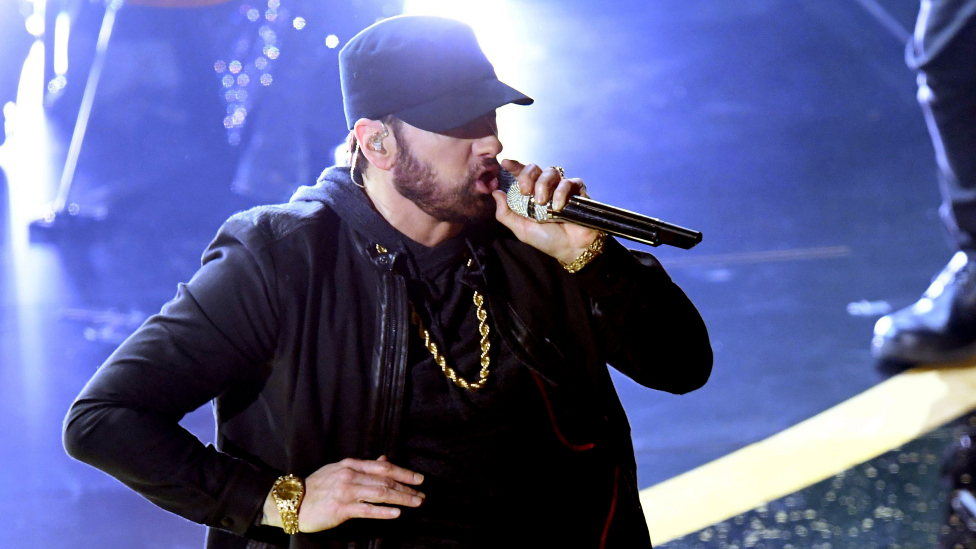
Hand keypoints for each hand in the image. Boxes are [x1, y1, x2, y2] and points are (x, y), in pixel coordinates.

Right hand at [263, 456, 424, 532]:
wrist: (291, 501)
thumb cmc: (317, 487)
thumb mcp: (340, 470)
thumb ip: (363, 466)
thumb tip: (385, 459)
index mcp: (351, 464)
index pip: (384, 467)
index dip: (404, 472)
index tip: (419, 479)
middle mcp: (350, 475)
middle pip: (385, 480)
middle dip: (407, 487)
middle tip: (422, 494)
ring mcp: (345, 491)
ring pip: (380, 493)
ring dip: (401, 498)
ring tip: (416, 503)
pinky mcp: (340, 509)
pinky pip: (366, 510)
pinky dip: (383, 511)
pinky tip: (396, 513)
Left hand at [492, 159, 599, 264]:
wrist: (570, 248)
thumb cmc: (546, 239)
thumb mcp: (521, 229)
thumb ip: (506, 213)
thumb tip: (495, 193)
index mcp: (530, 194)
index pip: (521, 174)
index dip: (514, 166)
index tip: (505, 163)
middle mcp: (545, 187)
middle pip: (534, 168)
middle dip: (527, 176)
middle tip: (525, 191)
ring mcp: (561, 187)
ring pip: (551, 172)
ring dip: (543, 185)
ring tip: (542, 203)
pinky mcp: (577, 190)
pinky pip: (569, 182)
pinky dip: (561, 192)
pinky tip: (558, 206)